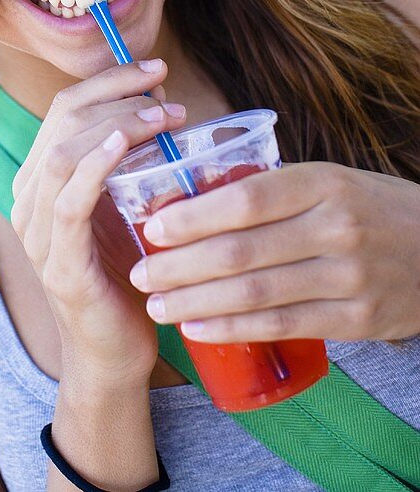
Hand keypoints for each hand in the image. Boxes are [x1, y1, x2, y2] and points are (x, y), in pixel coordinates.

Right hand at [10, 59, 185, 383]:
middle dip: (115, 93)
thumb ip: (126, 162)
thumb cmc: (127, 274)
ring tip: (160, 117)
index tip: (154, 69)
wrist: (115, 354)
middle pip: (61, 120)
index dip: (107, 80)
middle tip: (164, 90)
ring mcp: (37, 232)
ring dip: (114, 124)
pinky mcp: (58, 264)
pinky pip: (68, 202)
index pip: (65, 107)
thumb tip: (162, 106)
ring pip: (61, 152)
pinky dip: (94, 165)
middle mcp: (29, 199)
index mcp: (42, 179)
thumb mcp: (123, 205)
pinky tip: (124, 145)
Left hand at [128, 161, 419, 342]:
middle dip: (180, 266)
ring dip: (197, 302)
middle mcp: (336, 228)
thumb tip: (193, 196)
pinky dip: (234, 327)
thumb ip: (271, 188)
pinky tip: (198, 327)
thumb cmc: (369, 206)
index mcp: (322, 183)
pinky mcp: (357, 319)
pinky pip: (282, 325)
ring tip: (157, 305)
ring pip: (256, 294)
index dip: (193, 217)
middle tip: (139, 273)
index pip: (244, 199)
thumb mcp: (328, 179)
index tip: (151, 228)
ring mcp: (349, 278)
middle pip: (241, 251)